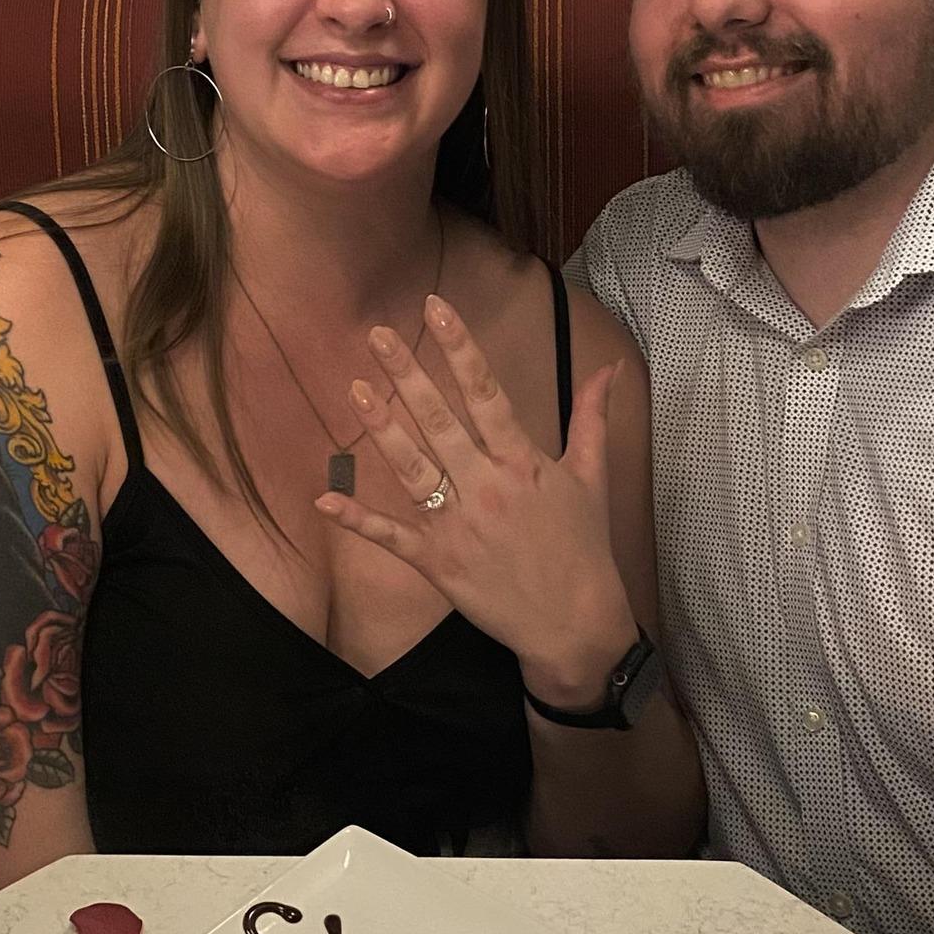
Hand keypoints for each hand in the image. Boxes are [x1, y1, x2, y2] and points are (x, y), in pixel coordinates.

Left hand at [315, 294, 636, 707]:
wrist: (575, 625)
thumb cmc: (584, 548)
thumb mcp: (592, 477)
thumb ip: (592, 418)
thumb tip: (608, 368)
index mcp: (523, 462)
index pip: (486, 392)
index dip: (460, 348)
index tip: (436, 308)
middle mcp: (487, 487)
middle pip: (440, 421)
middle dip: (407, 375)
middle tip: (379, 336)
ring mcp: (459, 525)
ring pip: (412, 468)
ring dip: (381, 428)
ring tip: (356, 389)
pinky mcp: (438, 563)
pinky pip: (392, 537)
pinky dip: (358, 519)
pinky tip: (324, 498)